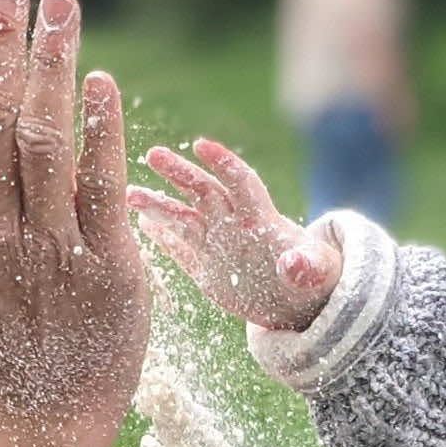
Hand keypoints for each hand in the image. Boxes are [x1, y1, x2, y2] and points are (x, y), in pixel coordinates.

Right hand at [127, 139, 341, 333]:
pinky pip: (180, 250)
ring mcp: (216, 245)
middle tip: (152, 153)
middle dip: (179, 172)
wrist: (297, 300)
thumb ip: (306, 266)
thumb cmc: (313, 278)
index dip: (224, 164)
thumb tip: (296, 264)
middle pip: (203, 190)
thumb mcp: (316, 272)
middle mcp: (232, 224)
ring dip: (158, 206)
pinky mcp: (206, 270)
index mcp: (260, 218)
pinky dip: (162, 238)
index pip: (240, 183)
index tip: (202, 146)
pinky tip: (139, 222)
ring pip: (183, 219)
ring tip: (129, 194)